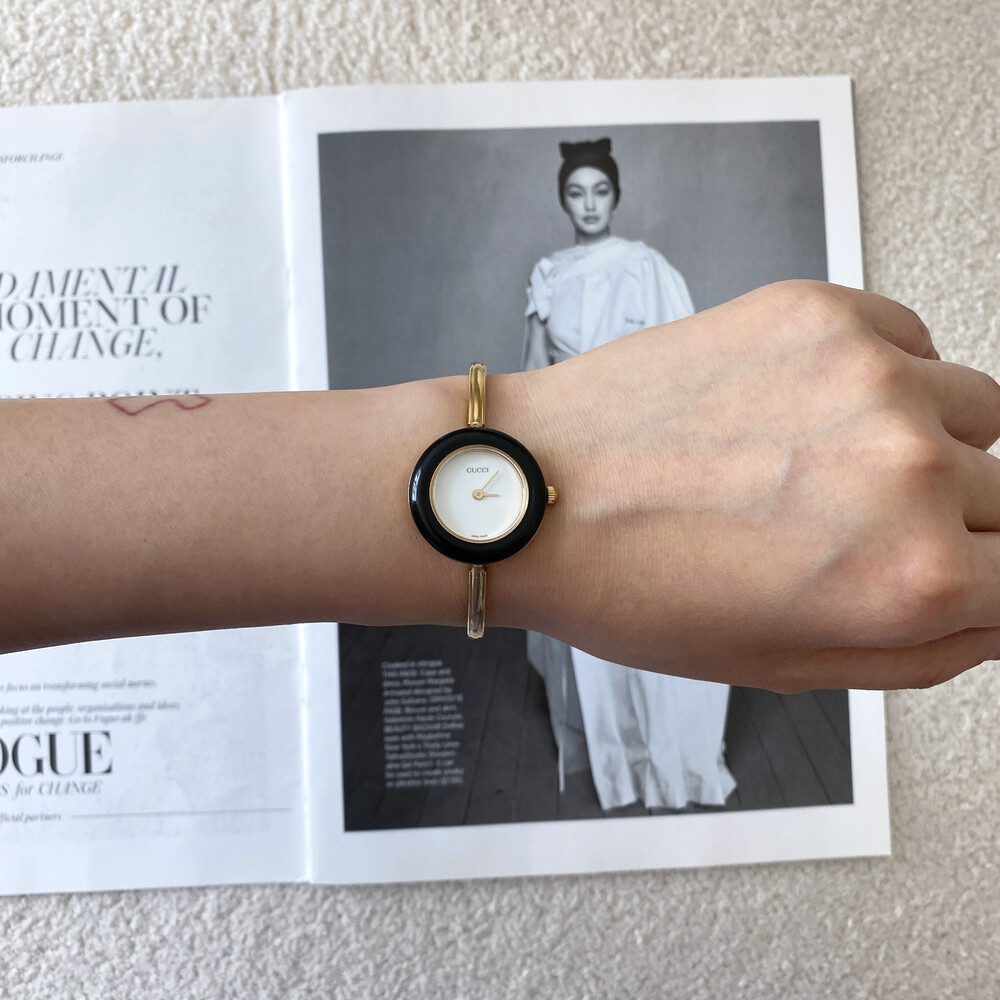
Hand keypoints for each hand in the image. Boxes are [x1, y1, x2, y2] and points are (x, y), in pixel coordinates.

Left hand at [493, 280, 999, 691]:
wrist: (538, 490)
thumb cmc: (631, 581)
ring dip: (930, 444)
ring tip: (825, 465)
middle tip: (860, 528)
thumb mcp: (787, 665)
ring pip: (979, 412)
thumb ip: (926, 650)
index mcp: (909, 577)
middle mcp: (910, 469)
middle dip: (957, 525)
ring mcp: (871, 375)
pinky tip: (804, 409)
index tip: (969, 571)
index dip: (994, 583)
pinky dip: (884, 377)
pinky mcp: (823, 311)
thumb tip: (997, 613)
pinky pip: (913, 340)